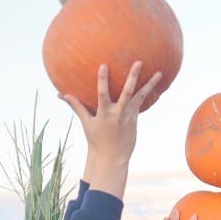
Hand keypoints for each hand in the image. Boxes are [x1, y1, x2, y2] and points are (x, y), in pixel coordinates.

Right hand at [62, 62, 162, 197]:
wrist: (112, 157)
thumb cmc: (96, 139)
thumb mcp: (86, 123)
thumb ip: (76, 106)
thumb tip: (61, 94)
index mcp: (105, 114)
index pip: (103, 94)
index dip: (103, 80)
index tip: (104, 65)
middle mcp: (119, 113)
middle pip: (127, 92)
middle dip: (132, 77)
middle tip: (139, 62)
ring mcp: (129, 116)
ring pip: (141, 97)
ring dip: (150, 84)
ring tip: (159, 73)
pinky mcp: (135, 119)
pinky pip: (142, 103)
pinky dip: (148, 93)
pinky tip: (155, 83)